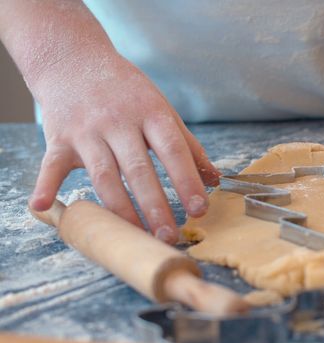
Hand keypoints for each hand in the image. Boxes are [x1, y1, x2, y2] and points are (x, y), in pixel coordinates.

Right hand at [28, 52, 219, 243]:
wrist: (74, 61)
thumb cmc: (127, 92)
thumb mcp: (161, 109)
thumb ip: (187, 145)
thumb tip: (215, 178)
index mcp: (151, 113)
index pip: (173, 150)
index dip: (187, 181)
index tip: (200, 210)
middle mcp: (119, 122)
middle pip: (139, 168)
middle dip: (155, 204)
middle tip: (169, 235)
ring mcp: (87, 131)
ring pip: (104, 175)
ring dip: (120, 208)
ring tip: (135, 235)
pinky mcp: (59, 138)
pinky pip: (53, 164)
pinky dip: (46, 185)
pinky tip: (43, 207)